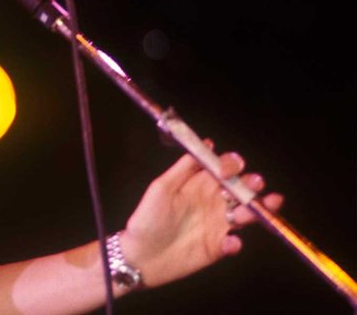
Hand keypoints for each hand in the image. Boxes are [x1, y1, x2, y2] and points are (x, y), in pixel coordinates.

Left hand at [119, 141, 283, 287]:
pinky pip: (234, 244)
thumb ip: (184, 167)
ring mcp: (219, 225)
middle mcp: (214, 202)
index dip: (231, 165)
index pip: (225, 169)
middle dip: (253, 185)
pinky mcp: (218, 247)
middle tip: (255, 184)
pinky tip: (229, 242)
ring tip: (253, 212)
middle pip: (243, 190)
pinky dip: (235, 243)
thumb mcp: (162, 188)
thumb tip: (207, 143)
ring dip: (256, 211)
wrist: (140, 253)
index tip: (226, 171)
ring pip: (247, 214)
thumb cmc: (148, 217)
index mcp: (200, 185)